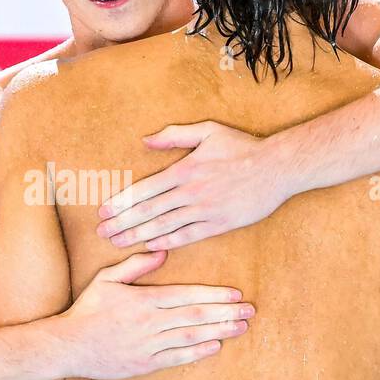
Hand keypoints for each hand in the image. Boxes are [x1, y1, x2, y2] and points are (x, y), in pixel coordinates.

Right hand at [57, 251, 252, 379]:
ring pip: (191, 337)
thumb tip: (162, 252)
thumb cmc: (88, 309)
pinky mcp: (145, 364)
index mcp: (143, 300)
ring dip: (219, 331)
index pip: (186, 296)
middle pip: (195, 316)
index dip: (213, 295)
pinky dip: (197, 352)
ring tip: (241, 327)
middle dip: (226, 312)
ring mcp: (148, 345)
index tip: (235, 294)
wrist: (69, 345)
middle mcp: (150, 322)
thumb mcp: (107, 279)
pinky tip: (216, 346)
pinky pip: (177, 357)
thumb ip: (136, 265)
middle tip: (250, 310)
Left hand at [96, 122, 287, 250]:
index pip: (145, 189)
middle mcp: (192, 192)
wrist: (277, 167)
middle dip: (123, 223)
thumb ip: (174, 136)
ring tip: (118, 242)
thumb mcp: (207, 131)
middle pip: (149, 210)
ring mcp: (206, 209)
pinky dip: (168, 242)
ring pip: (165, 225)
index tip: (104, 212)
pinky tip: (152, 247)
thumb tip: (145, 141)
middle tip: (102, 233)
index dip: (122, 202)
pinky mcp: (220, 224)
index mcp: (186, 169)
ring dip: (139, 235)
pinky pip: (189, 236)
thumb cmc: (242, 147)